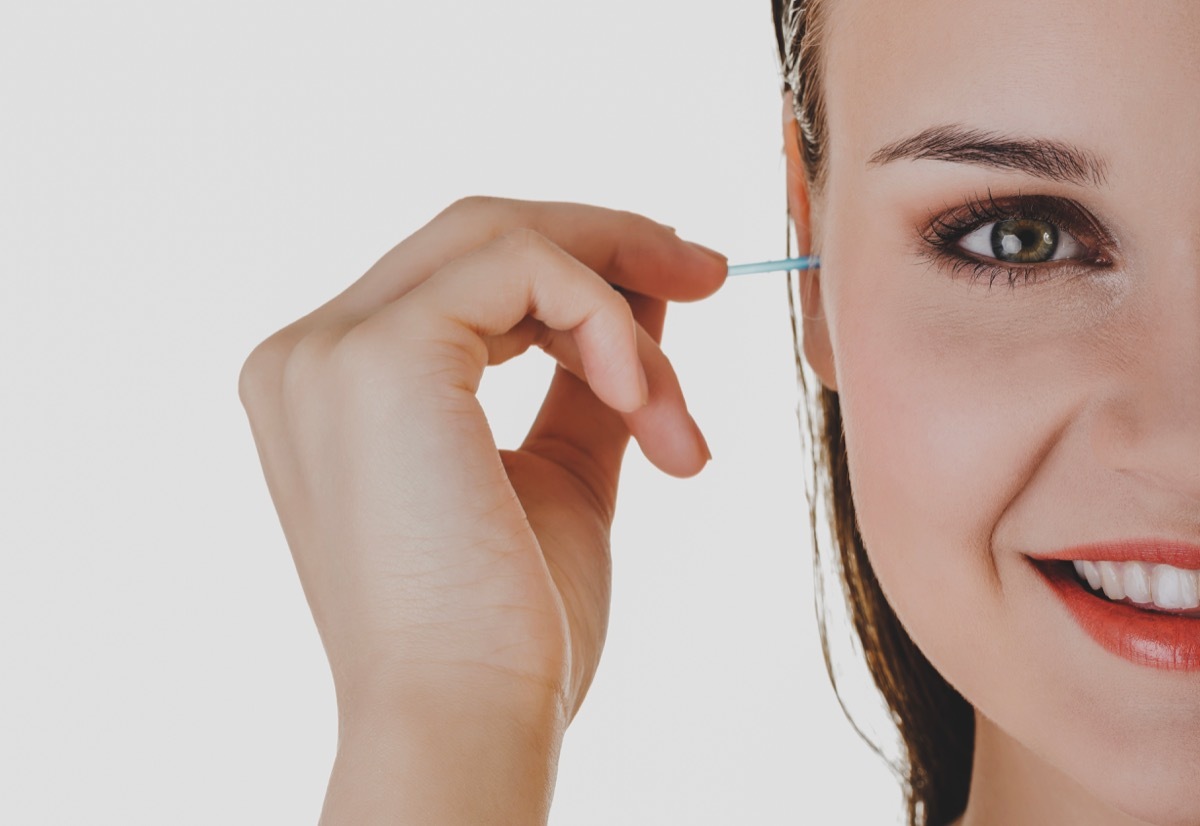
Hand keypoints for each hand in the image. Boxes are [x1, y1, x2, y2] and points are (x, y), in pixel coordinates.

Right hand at [238, 196, 725, 728]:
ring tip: (676, 417)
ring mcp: (332, 350)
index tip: (677, 287)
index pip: (457, 277)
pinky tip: (643, 401)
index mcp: (332, 388)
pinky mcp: (379, 355)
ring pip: (503, 239)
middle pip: (475, 233)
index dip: (571, 269)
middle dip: (607, 245)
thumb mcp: (558, 476)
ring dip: (621, 308)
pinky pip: (524, 270)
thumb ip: (587, 381)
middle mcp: (310, 355)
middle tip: (713, 275)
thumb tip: (646, 293)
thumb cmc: (508, 630)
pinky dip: (606, 320)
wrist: (469, 722)